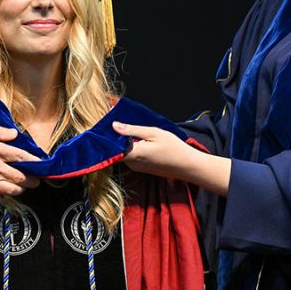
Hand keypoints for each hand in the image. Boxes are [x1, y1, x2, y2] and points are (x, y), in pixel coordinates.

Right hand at [0, 124, 40, 204]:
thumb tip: (14, 134)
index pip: (23, 157)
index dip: (35, 161)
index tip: (40, 164)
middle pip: (22, 178)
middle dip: (33, 180)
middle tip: (35, 180)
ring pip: (12, 190)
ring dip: (20, 189)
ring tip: (21, 187)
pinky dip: (1, 199)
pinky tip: (1, 194)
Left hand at [114, 121, 230, 195]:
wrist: (187, 166)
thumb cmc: (173, 148)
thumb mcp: (154, 133)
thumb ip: (132, 130)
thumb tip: (114, 125)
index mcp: (134, 154)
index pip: (110, 147)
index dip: (105, 135)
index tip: (103, 123)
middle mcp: (131, 163)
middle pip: (114, 149)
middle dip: (113, 136)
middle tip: (113, 120)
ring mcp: (135, 167)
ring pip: (121, 153)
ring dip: (121, 141)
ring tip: (124, 126)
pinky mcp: (139, 168)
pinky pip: (128, 156)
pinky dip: (127, 147)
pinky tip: (133, 137)